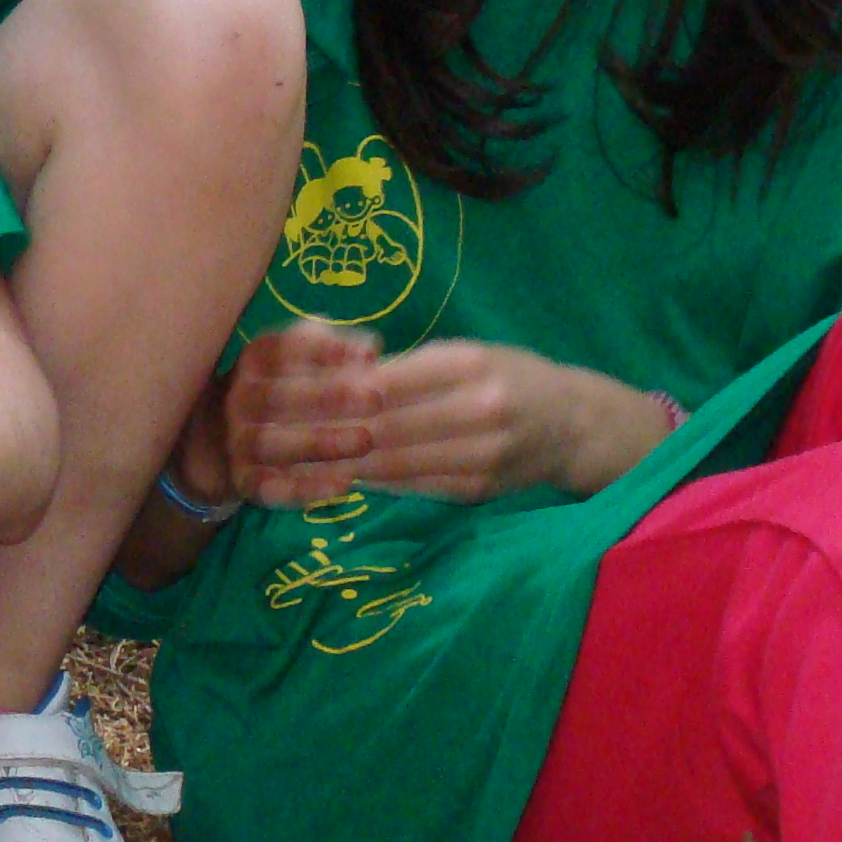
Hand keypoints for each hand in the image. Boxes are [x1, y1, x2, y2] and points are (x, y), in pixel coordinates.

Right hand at [215, 318, 390, 506]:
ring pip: (269, 442)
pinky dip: (307, 488)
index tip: (370, 358)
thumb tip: (369, 352)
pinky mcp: (245, 480)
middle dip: (326, 396)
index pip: (281, 349)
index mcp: (254, 362)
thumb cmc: (285, 389)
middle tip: (376, 399)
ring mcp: (237, 440)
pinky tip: (344, 483)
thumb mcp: (300, 360)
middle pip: (274, 396)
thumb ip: (334, 350)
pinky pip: (272, 487)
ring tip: (366, 440)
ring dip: (319, 442)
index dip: (324, 351)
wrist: (224, 437)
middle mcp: (239, 398)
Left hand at [221, 323, 659, 504]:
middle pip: (382, 426)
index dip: (332, 393)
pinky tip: (330, 480)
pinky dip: (366, 482)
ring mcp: (478, 456)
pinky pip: (409, 485)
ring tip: (285, 462)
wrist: (573, 424)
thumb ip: (405, 367)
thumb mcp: (465, 352)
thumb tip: (334, 378)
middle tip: (268, 435)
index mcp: (469, 365)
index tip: (285, 397)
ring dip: (334, 464)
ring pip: (390, 462)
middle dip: (322, 433)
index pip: (386, 383)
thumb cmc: (507, 374)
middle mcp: (477, 412)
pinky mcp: (474, 489)